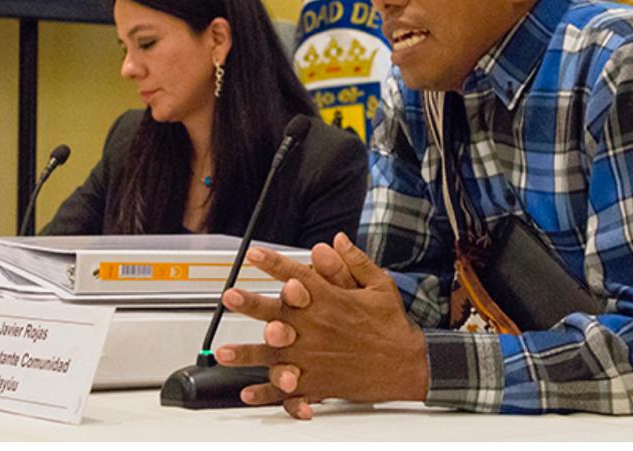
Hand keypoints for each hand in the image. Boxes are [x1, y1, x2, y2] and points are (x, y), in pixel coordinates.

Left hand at [216, 233, 427, 418]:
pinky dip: (267, 392)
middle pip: (279, 313)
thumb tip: (337, 240)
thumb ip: (354, 262)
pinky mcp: (319, 382)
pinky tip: (248, 392)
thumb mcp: (380, 286)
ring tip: (224, 352)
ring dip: (248, 352)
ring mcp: (316, 357)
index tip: (253, 254)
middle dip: (252, 304)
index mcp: (332, 301)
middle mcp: (319, 328)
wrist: (408, 366)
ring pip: (275, 355)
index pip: (298, 276)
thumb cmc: (393, 325)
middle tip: (231, 297)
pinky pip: (288, 389)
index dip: (274, 263)